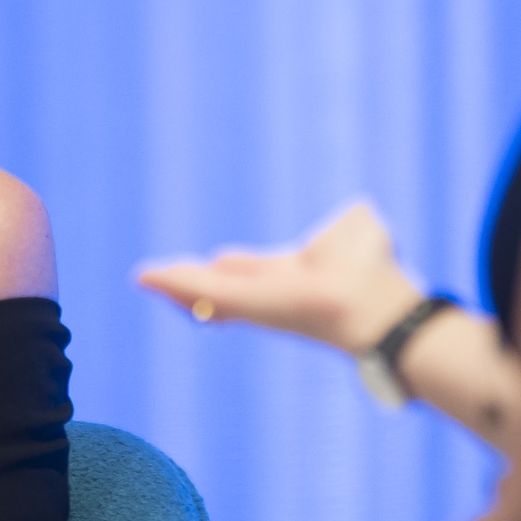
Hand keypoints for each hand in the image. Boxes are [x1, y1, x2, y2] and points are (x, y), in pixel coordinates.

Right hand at [137, 201, 422, 351]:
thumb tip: (360, 212)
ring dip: (174, 286)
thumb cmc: (375, 274)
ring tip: (146, 276)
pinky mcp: (241, 303)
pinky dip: (171, 282)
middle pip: (222, 289)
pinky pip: (199, 290)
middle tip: (163, 277)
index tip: (218, 260)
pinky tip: (145, 275)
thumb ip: (353, 222)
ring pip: (204, 293)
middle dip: (192, 287)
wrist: (373, 308)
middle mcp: (268, 292)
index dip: (233, 268)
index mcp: (293, 274)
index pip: (253, 272)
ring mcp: (251, 302)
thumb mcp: (357, 232)